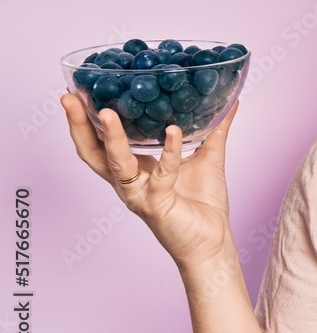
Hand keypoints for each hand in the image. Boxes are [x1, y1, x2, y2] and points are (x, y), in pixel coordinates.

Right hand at [61, 92, 239, 270]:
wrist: (213, 241)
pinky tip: (174, 131)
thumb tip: (230, 101)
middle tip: (70, 97)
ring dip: (111, 137)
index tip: (78, 91)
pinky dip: (170, 152)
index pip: (101, 141)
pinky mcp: (157, 205)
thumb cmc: (204, 203)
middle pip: (93, 152)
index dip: (87, 118)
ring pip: (116, 164)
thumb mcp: (209, 157)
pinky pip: (162, 175)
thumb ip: (215, 129)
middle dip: (79, 124)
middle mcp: (129, 182)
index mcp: (135, 169)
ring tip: (108, 112)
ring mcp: (140, 194)